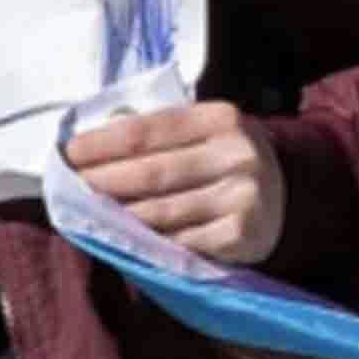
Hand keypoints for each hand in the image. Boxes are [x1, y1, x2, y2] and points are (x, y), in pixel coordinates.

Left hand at [64, 101, 284, 265]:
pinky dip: (149, 240)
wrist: (290, 196)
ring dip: (118, 215)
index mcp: (220, 118)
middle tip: (69, 187)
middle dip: (102, 181)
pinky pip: (181, 240)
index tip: (68, 153)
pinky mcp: (241, 234)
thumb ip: (159, 134)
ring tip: (88, 212)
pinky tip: (126, 237)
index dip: (102, 144)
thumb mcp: (204, 132)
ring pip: (162, 210)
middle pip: (151, 172)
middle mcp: (236, 154)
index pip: (147, 130)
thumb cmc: (224, 158)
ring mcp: (242, 196)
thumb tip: (90, 147)